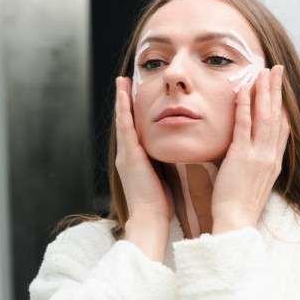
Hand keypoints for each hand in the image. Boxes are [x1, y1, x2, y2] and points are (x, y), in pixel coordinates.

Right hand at [114, 77, 171, 261]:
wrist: (149, 219)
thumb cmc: (159, 205)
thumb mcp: (162, 179)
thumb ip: (164, 166)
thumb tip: (177, 157)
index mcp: (135, 161)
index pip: (134, 131)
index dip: (133, 113)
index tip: (135, 96)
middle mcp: (126, 155)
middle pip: (125, 122)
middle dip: (123, 101)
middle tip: (123, 81)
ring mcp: (125, 154)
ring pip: (123, 120)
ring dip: (121, 99)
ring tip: (121, 81)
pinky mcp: (129, 155)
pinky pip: (125, 126)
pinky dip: (123, 109)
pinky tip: (124, 94)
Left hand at [211, 66, 289, 233]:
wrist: (235, 222)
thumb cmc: (238, 205)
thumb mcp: (251, 181)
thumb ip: (252, 163)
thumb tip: (245, 151)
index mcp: (274, 162)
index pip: (282, 127)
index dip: (281, 105)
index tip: (280, 87)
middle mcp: (270, 156)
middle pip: (276, 116)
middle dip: (276, 91)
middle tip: (276, 69)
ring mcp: (258, 156)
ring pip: (264, 117)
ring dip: (263, 92)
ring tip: (263, 72)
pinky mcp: (242, 157)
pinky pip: (244, 127)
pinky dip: (244, 107)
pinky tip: (242, 90)